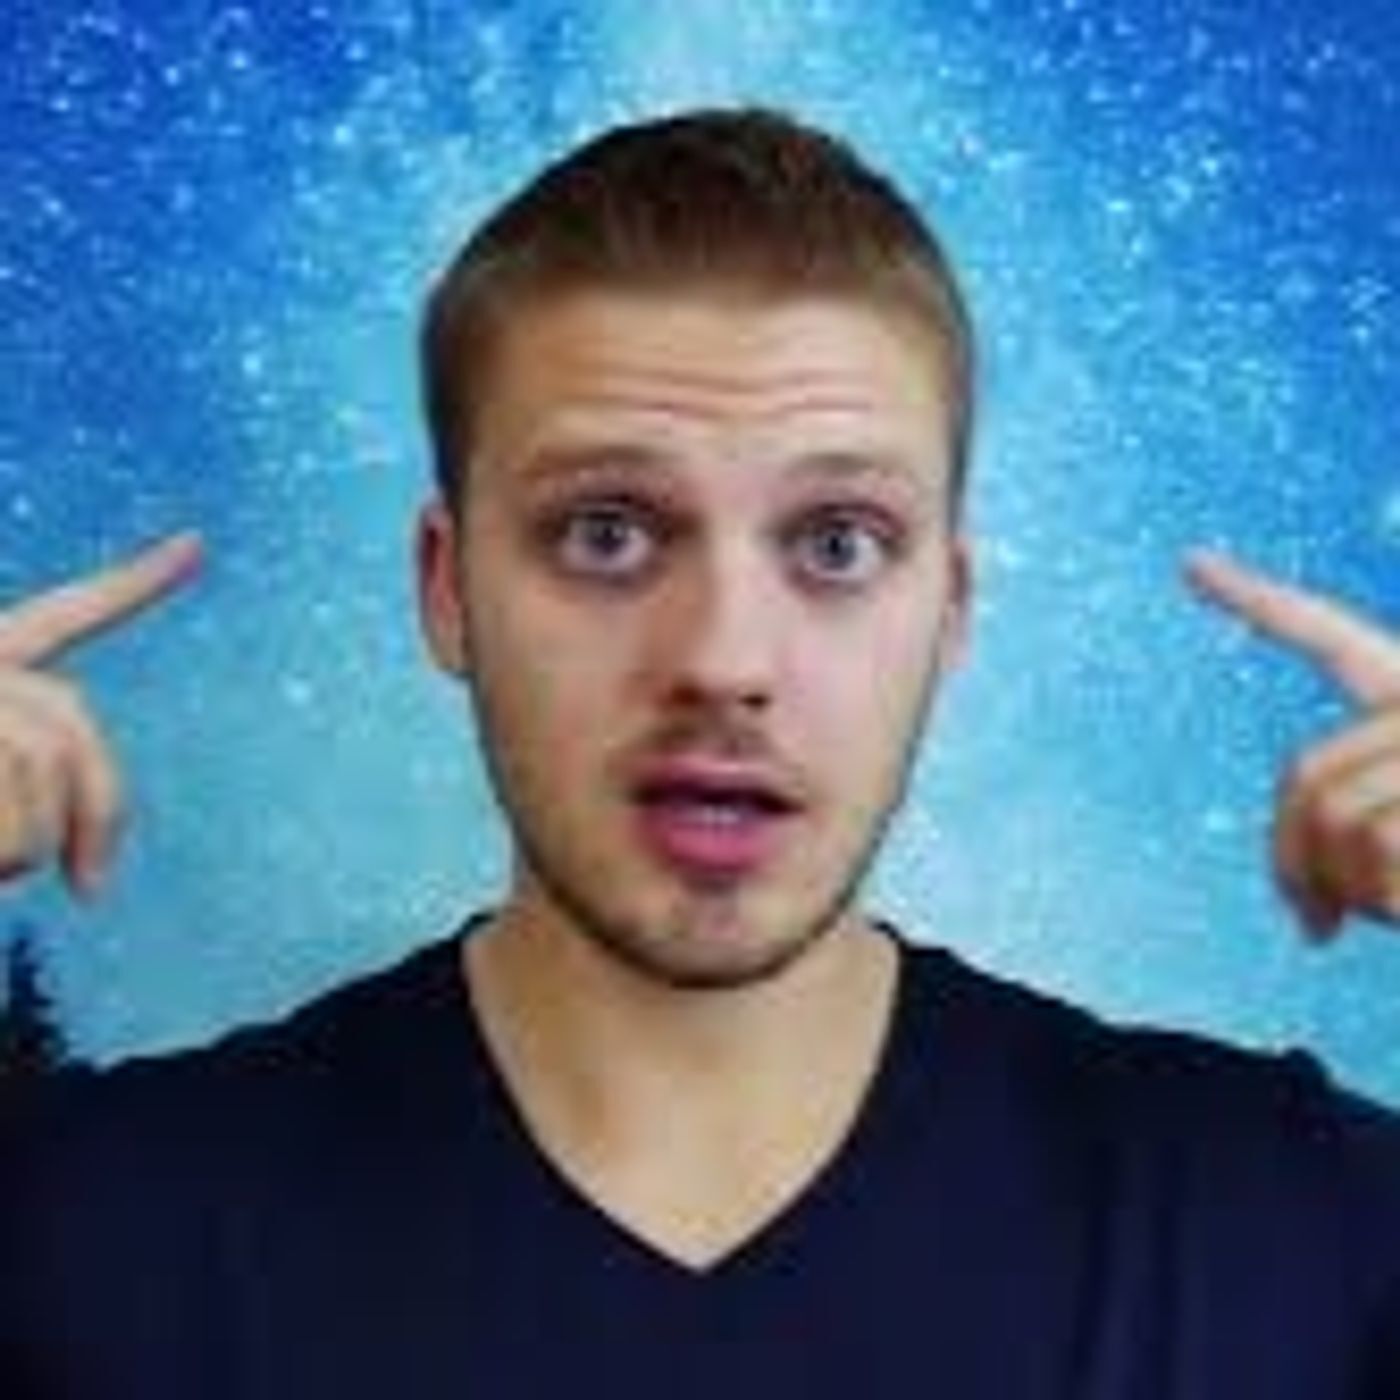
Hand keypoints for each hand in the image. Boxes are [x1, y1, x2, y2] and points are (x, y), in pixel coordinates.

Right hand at [0, 533, 202, 897]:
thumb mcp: (1, 780)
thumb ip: (25, 790)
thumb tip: (88, 877)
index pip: (68, 614)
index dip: (136, 584)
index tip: (197, 547)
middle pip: (71, 724)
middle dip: (102, 810)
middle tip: (91, 891)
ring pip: (38, 770)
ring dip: (21, 848)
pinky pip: (8, 820)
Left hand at [1186, 549, 1399, 940]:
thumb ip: (1368, 843)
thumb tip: (1309, 918)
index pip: (1326, 635)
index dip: (1256, 600)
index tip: (1191, 563)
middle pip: (1305, 775)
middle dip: (1290, 861)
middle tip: (1309, 929)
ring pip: (1335, 819)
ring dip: (1348, 893)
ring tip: (1396, 924)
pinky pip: (1377, 845)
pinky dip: (1387, 903)